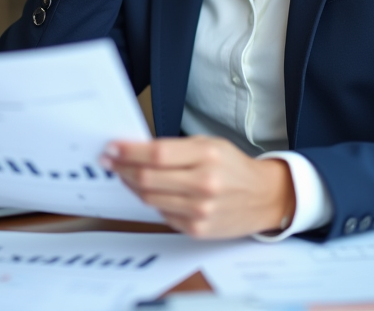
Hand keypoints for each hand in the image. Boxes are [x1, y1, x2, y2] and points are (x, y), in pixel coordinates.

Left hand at [101, 136, 295, 238]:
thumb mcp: (209, 145)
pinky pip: (161, 214)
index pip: (156, 154)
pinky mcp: (197, 229)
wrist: (263, 197)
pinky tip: (152, 192)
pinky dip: (152, 201)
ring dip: (131, 185)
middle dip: (122, 168)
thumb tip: (134, 150)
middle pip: (147, 178)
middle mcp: (204, 184)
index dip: (128, 152)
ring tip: (126, 175)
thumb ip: (175, 148)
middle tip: (110, 161)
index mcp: (207, 156)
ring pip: (149, 198)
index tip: (111, 148)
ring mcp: (200, 210)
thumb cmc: (234, 167)